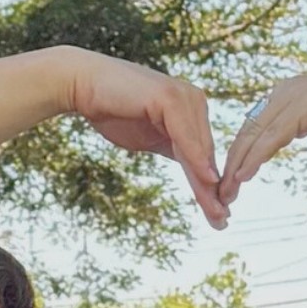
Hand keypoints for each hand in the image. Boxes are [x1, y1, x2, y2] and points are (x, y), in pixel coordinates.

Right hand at [45, 51, 229, 227]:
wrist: (84, 86)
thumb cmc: (113, 110)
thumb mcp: (151, 138)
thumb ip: (175, 150)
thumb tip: (198, 174)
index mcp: (192, 109)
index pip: (203, 155)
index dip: (210, 187)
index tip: (219, 215)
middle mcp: (193, 100)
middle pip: (205, 154)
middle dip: (213, 191)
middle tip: (223, 221)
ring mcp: (184, 96)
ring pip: (199, 148)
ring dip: (207, 183)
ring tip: (216, 210)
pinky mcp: (170, 97)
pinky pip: (185, 135)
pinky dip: (195, 158)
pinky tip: (206, 179)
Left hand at [219, 65, 306, 204]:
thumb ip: (302, 119)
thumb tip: (290, 130)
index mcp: (286, 91)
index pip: (253, 124)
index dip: (239, 152)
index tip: (230, 178)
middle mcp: (284, 90)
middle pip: (247, 129)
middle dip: (232, 162)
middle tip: (220, 191)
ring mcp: (293, 96)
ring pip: (254, 135)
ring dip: (238, 165)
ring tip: (228, 190)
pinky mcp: (304, 108)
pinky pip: (271, 137)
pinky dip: (255, 158)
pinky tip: (243, 176)